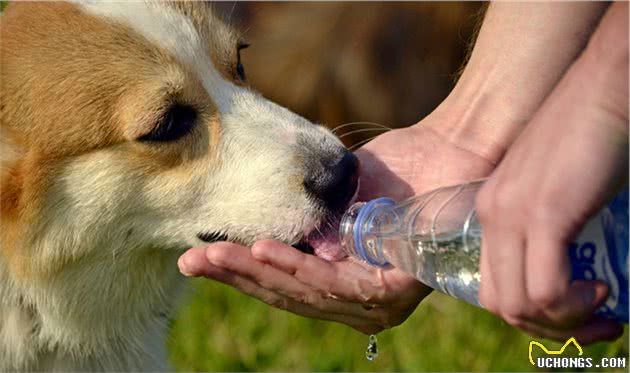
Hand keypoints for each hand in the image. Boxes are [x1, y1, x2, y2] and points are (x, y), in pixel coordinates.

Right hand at [178, 115, 495, 333]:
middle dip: (239, 276)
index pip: (285, 287)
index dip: (240, 275)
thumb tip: (257, 239)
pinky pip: (337, 282)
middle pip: (290, 295)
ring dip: (259, 272)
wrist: (450, 148)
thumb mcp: (333, 202)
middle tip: (194, 261)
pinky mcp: (399, 287)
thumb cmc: (396, 173)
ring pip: (307, 293)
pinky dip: (298, 268)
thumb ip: (302, 227)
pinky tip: (264, 251)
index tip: (197, 259)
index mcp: (346, 283)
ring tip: (222, 254)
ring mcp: (381, 300)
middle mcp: (362, 301)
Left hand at [475, 2, 626, 343]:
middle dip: (549, 328)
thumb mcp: (561, 190)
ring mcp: (512, 215)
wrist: (605, 89)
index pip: (493, 285)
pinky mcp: (542, 213)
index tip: (580, 314)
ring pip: (517, 306)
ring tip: (605, 311)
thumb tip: (575, 270)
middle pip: (500, 304)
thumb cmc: (594, 136)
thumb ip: (553, 226)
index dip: (534, 314)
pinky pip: (545, 290)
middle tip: (598, 324)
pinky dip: (572, 306)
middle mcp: (493, 216)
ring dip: (564, 323)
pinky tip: (601, 290)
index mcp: (493, 212)